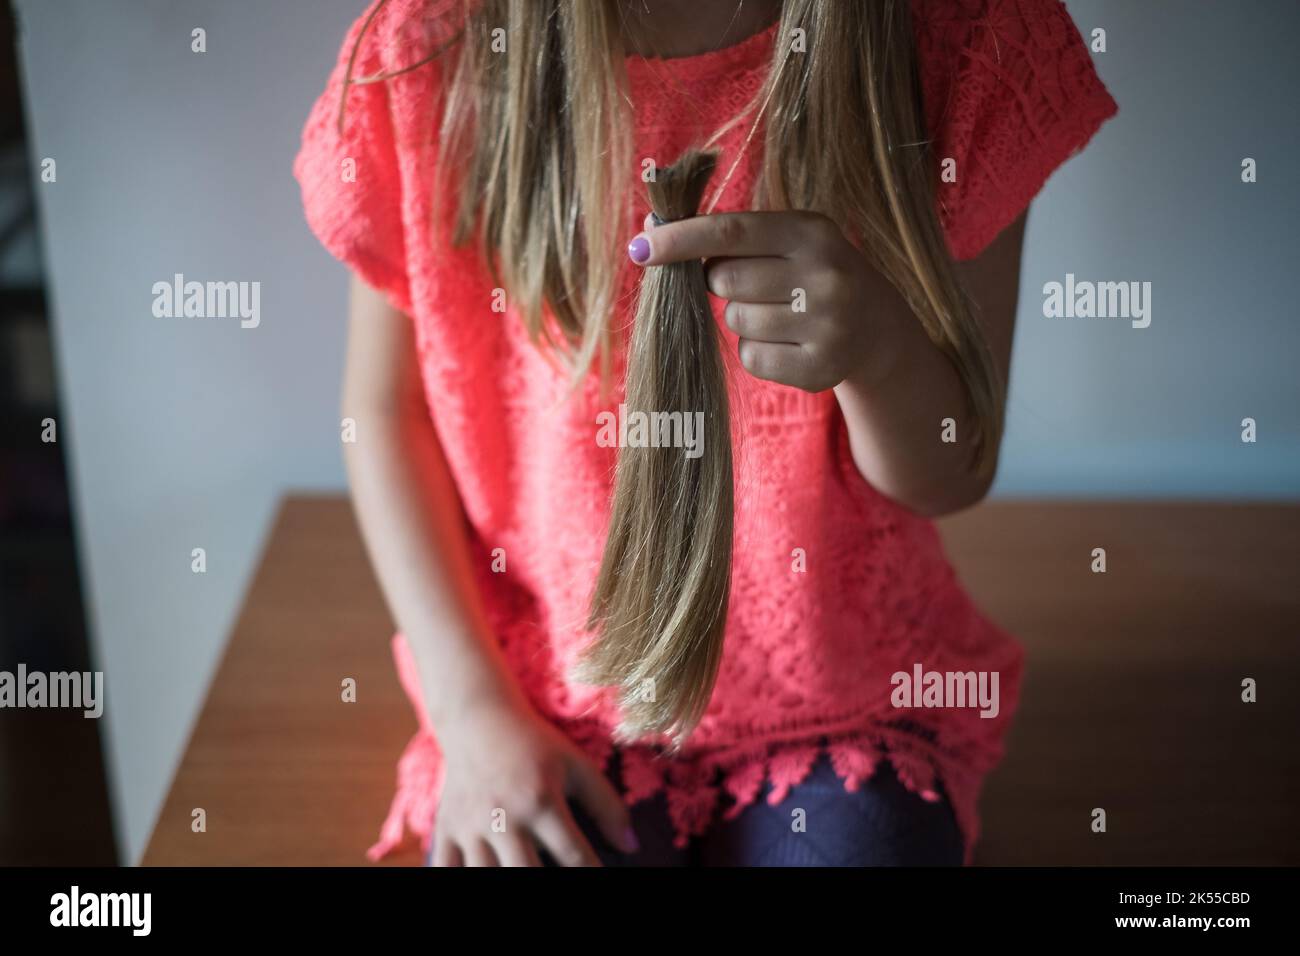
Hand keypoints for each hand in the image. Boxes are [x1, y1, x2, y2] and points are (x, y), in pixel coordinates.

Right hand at [431, 697, 636, 865]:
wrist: (477, 720)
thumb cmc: (533, 744)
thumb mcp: (576, 765)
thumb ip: (607, 805)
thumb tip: (632, 847)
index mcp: (540, 800)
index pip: (573, 855)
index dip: (591, 874)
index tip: (600, 880)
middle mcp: (503, 816)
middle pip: (525, 873)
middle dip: (543, 884)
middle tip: (557, 884)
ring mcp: (470, 825)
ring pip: (483, 875)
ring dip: (503, 880)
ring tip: (522, 871)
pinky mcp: (444, 829)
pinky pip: (443, 869)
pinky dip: (456, 876)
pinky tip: (480, 874)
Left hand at [628, 210, 904, 392]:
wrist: (877, 328)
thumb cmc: (811, 273)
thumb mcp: (789, 239)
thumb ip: (729, 235)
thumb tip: (649, 238)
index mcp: (813, 232)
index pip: (731, 231)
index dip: (681, 239)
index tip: (640, 248)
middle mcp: (826, 277)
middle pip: (726, 280)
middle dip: (723, 282)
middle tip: (754, 282)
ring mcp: (827, 326)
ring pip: (736, 321)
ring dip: (742, 318)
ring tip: (781, 312)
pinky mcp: (819, 369)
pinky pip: (751, 358)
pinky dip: (756, 351)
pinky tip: (787, 341)